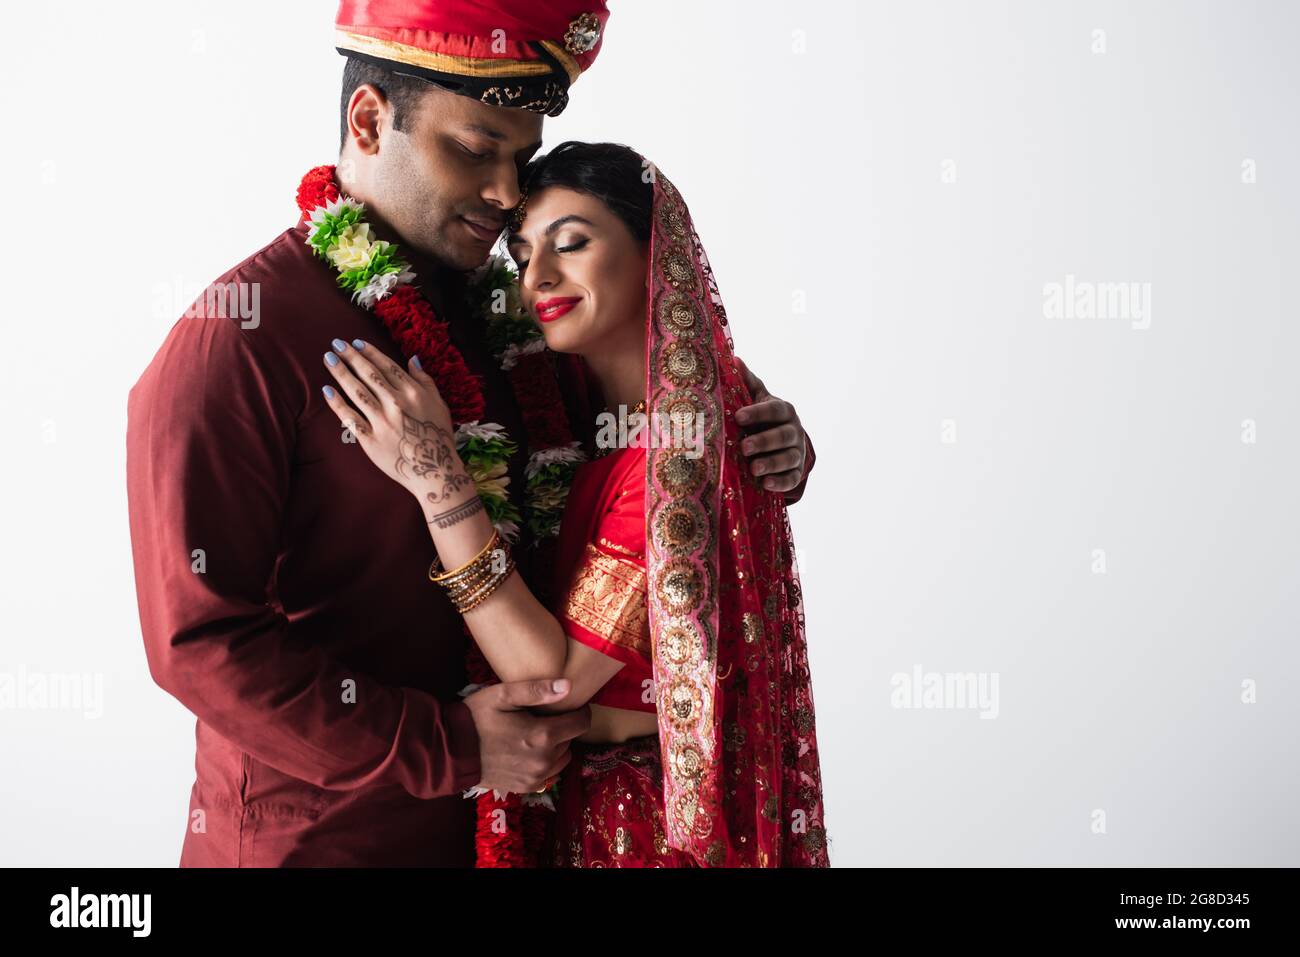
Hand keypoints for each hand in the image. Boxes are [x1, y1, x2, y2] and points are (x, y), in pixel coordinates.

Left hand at [321, 338, 474, 508]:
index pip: (387, 366)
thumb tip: (412, 359)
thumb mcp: (440, 404)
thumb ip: (425, 380)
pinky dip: (337, 404)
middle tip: (335, 344)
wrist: (435, 472)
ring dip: (340, 373)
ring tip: (328, 359)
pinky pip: (350, 418)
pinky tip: (327, 390)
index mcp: (414, 393)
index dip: (369, 352)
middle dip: (350, 357)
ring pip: (357, 392)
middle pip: (369, 374)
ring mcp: (382, 422)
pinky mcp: (371, 439)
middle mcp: (397, 404)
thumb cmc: (439, 437)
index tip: (355, 343)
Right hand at [462, 678, 591, 792]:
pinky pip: (549, 774)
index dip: (579, 711)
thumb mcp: (502, 695)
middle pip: (571, 740)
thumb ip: (537, 690)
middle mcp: (544, 761)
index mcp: (542, 736)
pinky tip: (528, 751)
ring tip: (536, 734)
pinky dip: (545, 762)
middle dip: (563, 727)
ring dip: (557, 746)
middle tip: (544, 717)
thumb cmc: (475, 719)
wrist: (449, 753)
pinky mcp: (525, 787)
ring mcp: (535, 777)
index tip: (570, 704)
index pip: (581, 723)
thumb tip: (568, 686)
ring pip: (562, 759)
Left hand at [733, 357, 807, 493]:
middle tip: (744, 447)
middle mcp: (794, 430)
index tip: (738, 416)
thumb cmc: (764, 416)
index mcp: (784, 410)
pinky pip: (791, 479)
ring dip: (772, 463)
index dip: (757, 413)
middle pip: (782, 436)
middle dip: (764, 442)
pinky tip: (765, 483)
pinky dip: (780, 482)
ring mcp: (797, 452)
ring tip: (753, 468)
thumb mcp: (757, 398)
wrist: (782, 441)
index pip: (774, 410)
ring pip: (788, 458)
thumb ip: (747, 382)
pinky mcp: (795, 473)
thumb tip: (733, 358)